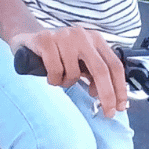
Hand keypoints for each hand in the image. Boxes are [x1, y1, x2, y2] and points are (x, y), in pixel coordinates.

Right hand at [9, 26, 128, 117]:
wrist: (28, 36)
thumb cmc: (58, 52)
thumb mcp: (80, 59)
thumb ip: (94, 73)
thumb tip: (104, 95)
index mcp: (95, 39)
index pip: (114, 64)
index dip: (120, 87)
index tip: (120, 106)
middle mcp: (82, 36)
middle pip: (101, 70)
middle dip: (107, 95)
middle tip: (107, 113)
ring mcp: (64, 36)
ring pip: (74, 73)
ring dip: (67, 83)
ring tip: (60, 77)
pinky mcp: (45, 40)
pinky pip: (55, 70)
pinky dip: (53, 79)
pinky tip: (49, 74)